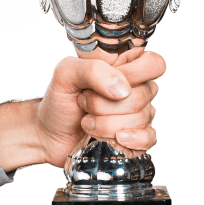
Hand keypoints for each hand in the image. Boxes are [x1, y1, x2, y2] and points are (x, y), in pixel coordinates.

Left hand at [33, 47, 165, 168]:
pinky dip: (131, 140)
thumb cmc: (60, 100)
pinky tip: (114, 139)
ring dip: (107, 124)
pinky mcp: (136, 138)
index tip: (107, 84)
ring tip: (86, 122)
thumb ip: (93, 70)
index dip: (134, 74)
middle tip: (84, 104)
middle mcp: (136, 89)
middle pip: (144, 94)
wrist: (49, 134)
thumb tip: (122, 89)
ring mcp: (138, 115)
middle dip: (106, 104)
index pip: (153, 64)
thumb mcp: (66, 75)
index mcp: (124, 67)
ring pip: (142, 118)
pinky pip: (149, 139)